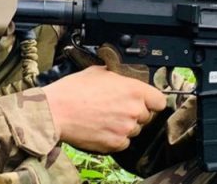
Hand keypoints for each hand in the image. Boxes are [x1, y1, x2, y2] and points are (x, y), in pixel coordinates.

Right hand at [42, 65, 166, 151]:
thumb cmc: (74, 90)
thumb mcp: (99, 72)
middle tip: (116, 109)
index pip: (160, 100)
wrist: (57, 111)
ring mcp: (126, 129)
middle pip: (146, 116)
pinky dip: (115, 138)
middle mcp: (134, 110)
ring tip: (106, 118)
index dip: (152, 101)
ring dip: (125, 126)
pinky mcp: (115, 143)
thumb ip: (118, 77)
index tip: (145, 102)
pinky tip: (102, 129)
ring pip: (135, 130)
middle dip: (134, 113)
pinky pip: (124, 143)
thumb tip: (123, 78)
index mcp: (134, 90)